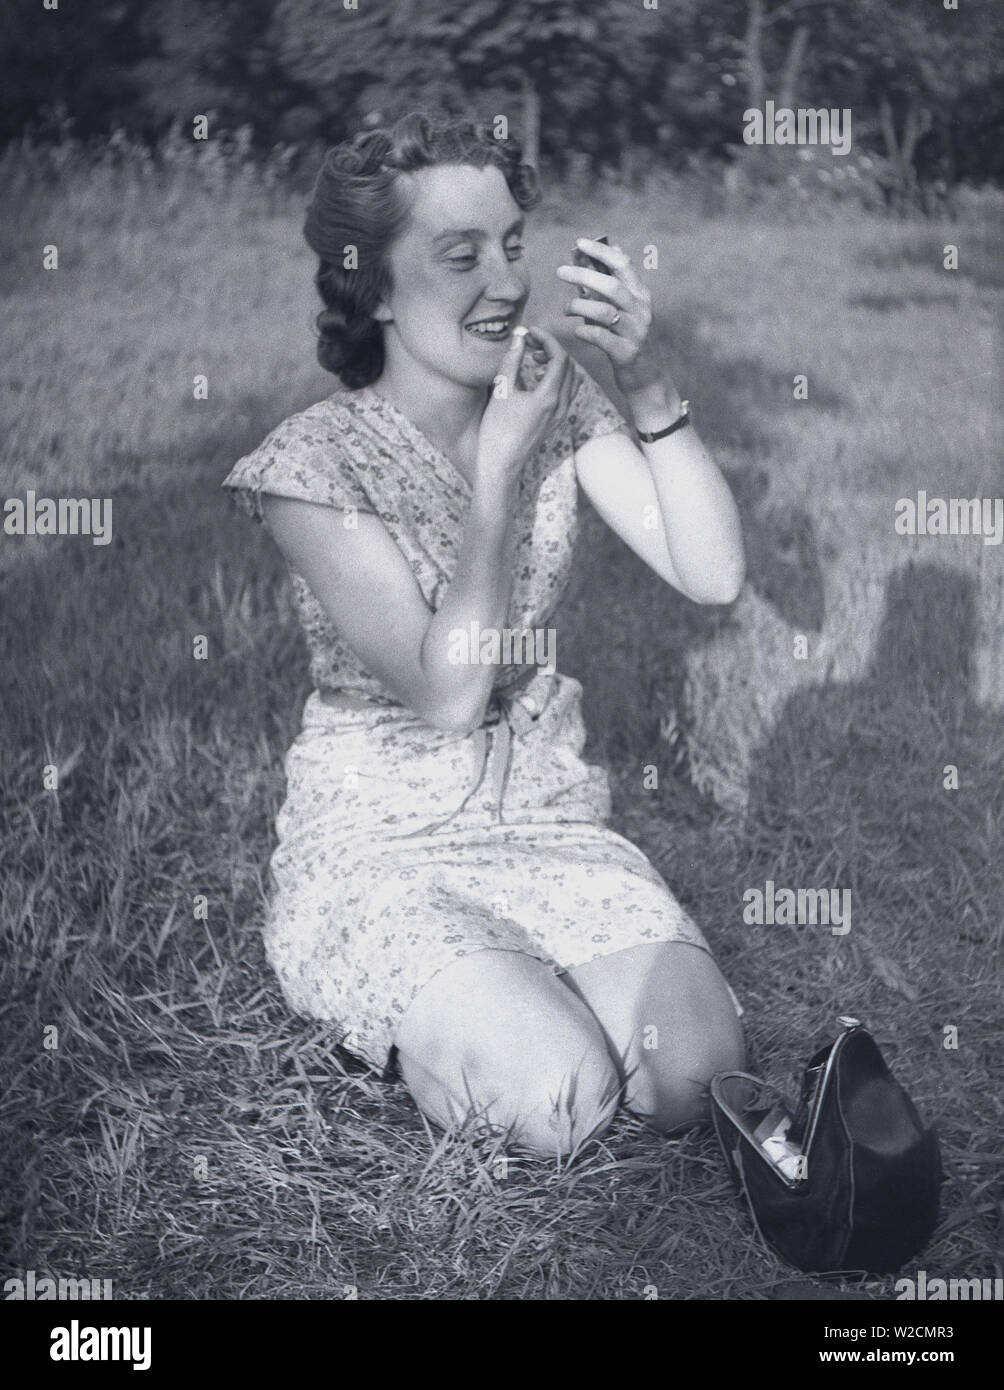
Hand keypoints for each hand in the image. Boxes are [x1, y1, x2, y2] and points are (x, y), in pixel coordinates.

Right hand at [475, 326, 574, 491]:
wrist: (501, 464)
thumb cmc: (497, 430)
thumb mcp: (502, 391)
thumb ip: (512, 361)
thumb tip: (519, 338)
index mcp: (549, 397)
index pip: (560, 357)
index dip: (547, 339)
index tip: (531, 332)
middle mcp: (561, 406)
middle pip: (569, 366)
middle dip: (552, 349)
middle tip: (530, 342)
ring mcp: (561, 415)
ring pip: (572, 379)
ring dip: (557, 364)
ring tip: (535, 358)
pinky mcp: (557, 422)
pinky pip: (567, 393)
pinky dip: (558, 378)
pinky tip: (538, 377)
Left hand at [557, 238, 668, 398]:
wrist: (648, 376)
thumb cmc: (629, 338)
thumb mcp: (627, 309)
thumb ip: (615, 285)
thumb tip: (604, 254)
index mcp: (641, 295)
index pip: (623, 265)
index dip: (601, 252)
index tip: (579, 243)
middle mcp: (641, 310)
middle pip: (611, 286)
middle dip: (583, 275)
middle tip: (560, 271)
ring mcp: (635, 332)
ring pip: (605, 312)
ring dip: (580, 306)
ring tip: (566, 308)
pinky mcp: (626, 353)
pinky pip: (601, 338)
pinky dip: (585, 331)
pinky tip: (576, 330)